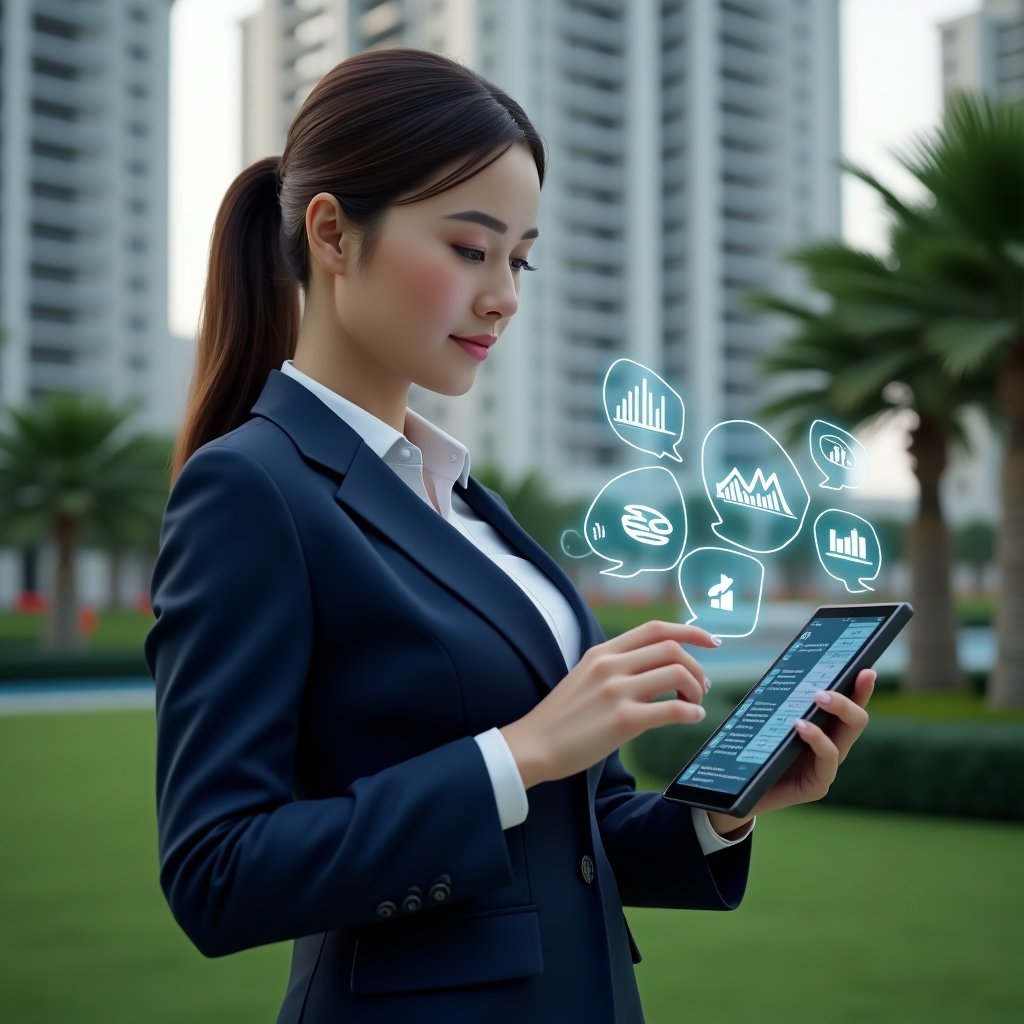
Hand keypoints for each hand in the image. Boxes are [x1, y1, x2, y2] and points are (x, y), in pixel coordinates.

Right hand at [501, 621, 716, 788]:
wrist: (532, 745)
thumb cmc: (561, 718)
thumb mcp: (584, 677)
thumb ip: (615, 667)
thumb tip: (654, 669)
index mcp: (602, 652)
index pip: (655, 629)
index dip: (689, 631)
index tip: (711, 641)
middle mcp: (610, 665)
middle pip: (672, 649)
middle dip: (696, 667)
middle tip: (701, 686)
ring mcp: (616, 691)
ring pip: (676, 674)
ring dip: (696, 688)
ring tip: (693, 703)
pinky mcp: (622, 721)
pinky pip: (672, 710)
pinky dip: (691, 712)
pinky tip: (692, 718)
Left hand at [707, 668, 875, 835]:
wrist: (738, 791)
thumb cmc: (754, 751)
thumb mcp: (768, 721)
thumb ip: (781, 701)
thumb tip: (787, 666)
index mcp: (823, 728)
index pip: (848, 704)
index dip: (860, 687)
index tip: (866, 669)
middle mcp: (831, 746)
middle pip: (856, 719)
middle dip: (852, 697)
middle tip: (829, 686)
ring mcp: (826, 766)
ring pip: (848, 736)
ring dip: (838, 711)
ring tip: (818, 697)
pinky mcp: (818, 785)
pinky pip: (828, 758)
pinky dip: (817, 739)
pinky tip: (801, 726)